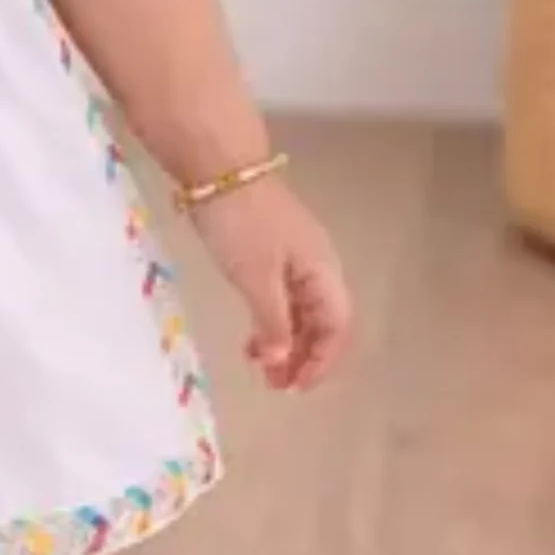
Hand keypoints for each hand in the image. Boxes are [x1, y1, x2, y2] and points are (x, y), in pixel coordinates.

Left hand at [187, 178, 352, 391]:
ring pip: (299, 309)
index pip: (336, 327)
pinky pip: (280, 294)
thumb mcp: (255, 278)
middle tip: (272, 383)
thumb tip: (282, 360)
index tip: (293, 387)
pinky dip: (269, 318)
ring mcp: (293, 254)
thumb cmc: (240, 223)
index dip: (321, 362)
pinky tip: (250, 332)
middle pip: (322, 321)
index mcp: (323, 271)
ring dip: (284, 340)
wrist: (218, 166)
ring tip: (258, 365)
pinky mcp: (269, 247)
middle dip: (302, 356)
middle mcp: (317, 265)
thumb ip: (272, 321)